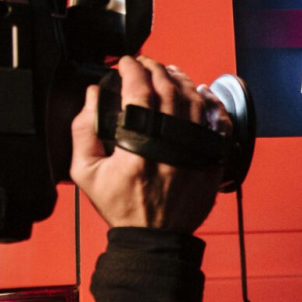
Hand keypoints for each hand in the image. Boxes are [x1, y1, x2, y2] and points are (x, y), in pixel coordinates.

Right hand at [69, 56, 227, 233]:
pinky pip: (217, 121)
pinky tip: (200, 92)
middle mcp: (171, 145)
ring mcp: (195, 150)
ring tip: (168, 72)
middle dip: (154, 68)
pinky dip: (210, 103)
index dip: (131, 69)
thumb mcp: (86, 174)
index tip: (125, 62)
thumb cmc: (122, 206)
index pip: (138, 91)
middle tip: (144, 63)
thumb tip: (92, 96)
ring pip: (193, 99)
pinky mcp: (211, 159)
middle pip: (168, 88)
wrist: (155, 238)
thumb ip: (84, 131)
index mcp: (138, 147)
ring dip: (180, 79)